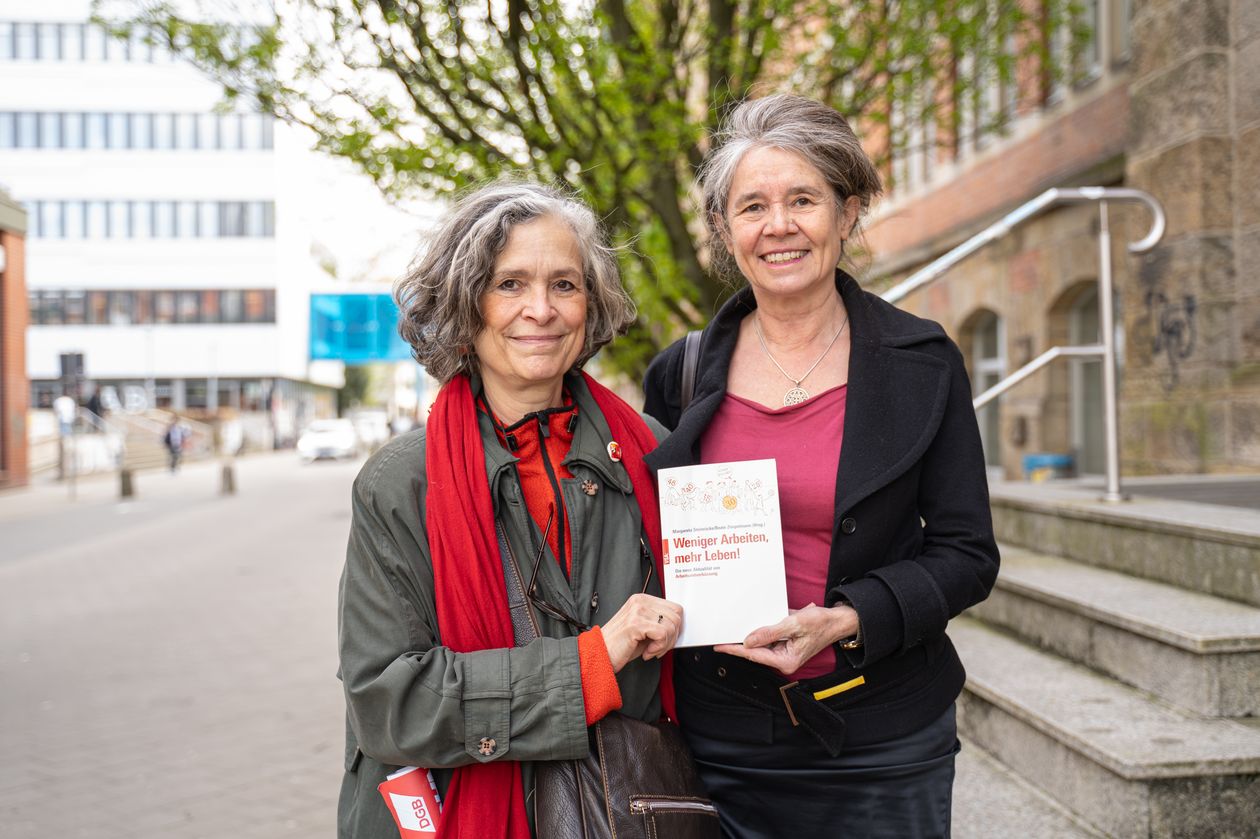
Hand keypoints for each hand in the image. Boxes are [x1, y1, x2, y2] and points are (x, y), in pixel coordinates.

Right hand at [601, 593, 683, 672]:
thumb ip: (658, 621)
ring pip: (671, 625)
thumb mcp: (643, 628)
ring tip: (651, 650)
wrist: (600, 654)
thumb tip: (679, 626)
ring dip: (665, 644)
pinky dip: (658, 648)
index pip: (675, 608)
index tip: (665, 640)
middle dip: (672, 637)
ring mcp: (637, 611)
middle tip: (658, 648)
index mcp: (642, 599)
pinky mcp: (636, 623)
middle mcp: (640, 601)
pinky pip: (663, 634)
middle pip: (676, 616)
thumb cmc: (620, 644)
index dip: (675, 627)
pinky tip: (647, 652)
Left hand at [714, 603, 858, 675]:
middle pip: (755, 651)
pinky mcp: (786, 644)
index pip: (754, 655)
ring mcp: (785, 652)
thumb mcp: (794, 624)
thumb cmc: (821, 623)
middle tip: (720, 635)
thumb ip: (770, 633)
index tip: (719, 646)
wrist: (838, 620)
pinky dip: (761, 631)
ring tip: (732, 628)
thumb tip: (748, 641)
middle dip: (739, 643)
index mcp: (785, 661)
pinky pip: (769, 638)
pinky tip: (753, 623)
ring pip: (760, 644)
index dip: (735, 649)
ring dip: (750, 636)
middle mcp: (783, 660)